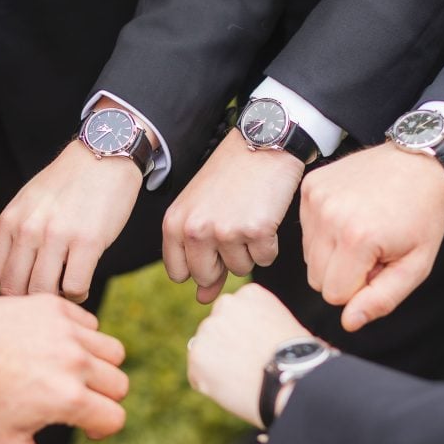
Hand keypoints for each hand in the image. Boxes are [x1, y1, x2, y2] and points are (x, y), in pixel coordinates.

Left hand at [0, 140, 141, 302]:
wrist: (103, 155)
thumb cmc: (67, 183)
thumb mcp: (29, 202)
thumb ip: (15, 232)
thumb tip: (7, 272)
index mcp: (11, 220)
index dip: (5, 290)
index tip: (22, 289)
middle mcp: (29, 229)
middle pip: (13, 288)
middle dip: (28, 299)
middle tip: (43, 297)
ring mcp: (57, 235)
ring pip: (42, 291)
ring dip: (53, 299)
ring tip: (62, 291)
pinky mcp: (88, 242)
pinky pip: (74, 287)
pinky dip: (77, 295)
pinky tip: (80, 286)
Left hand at [0, 294, 128, 443]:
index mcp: (67, 397)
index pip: (116, 417)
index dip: (100, 429)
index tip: (82, 427)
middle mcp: (74, 361)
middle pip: (120, 384)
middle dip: (103, 399)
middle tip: (75, 401)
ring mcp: (66, 330)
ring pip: (113, 351)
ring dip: (99, 366)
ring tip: (71, 373)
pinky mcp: (54, 306)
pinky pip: (90, 323)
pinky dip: (82, 336)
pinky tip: (56, 347)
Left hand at [163, 129, 303, 303]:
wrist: (263, 143)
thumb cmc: (230, 177)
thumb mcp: (203, 212)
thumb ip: (199, 256)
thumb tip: (202, 299)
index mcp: (174, 224)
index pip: (179, 273)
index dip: (198, 266)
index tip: (210, 246)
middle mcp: (195, 230)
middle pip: (207, 277)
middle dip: (224, 262)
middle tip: (233, 227)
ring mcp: (225, 231)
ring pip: (240, 269)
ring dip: (248, 250)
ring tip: (248, 215)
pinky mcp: (256, 231)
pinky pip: (265, 259)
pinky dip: (269, 243)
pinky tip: (265, 216)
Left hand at [188, 283, 306, 426]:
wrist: (293, 381)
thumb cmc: (299, 360)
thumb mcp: (284, 325)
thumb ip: (259, 322)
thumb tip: (248, 337)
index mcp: (250, 294)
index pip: (235, 313)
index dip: (245, 335)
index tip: (258, 348)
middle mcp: (225, 304)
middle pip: (217, 329)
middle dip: (227, 346)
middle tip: (248, 366)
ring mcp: (208, 329)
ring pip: (206, 351)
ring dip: (218, 366)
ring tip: (244, 379)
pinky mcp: (197, 354)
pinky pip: (197, 374)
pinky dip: (210, 385)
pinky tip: (233, 389)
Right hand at [299, 126, 443, 330]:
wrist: (419, 161)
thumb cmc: (422, 216)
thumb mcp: (415, 265)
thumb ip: (382, 299)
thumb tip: (349, 323)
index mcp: (358, 239)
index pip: (334, 295)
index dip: (359, 288)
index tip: (380, 265)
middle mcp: (329, 216)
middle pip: (317, 279)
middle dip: (344, 273)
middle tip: (373, 249)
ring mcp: (315, 199)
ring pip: (309, 257)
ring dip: (333, 253)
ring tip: (362, 230)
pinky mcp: (309, 187)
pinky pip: (306, 231)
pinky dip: (325, 230)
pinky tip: (350, 214)